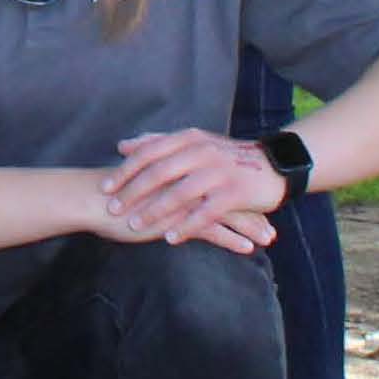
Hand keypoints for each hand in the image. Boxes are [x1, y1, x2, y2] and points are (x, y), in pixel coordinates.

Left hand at [101, 131, 280, 251]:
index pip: (148, 153)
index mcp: (188, 139)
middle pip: (159, 173)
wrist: (275, 165)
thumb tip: (122, 145)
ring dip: (154, 211)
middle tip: (112, 209)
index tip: (104, 188)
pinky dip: (186, 227)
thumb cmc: (225, 156)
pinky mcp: (235, 194)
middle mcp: (201, 152)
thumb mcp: (193, 142)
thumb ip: (158, 143)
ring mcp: (219, 173)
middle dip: (132, 192)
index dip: (124, 170)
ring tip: (134, 226)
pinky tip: (169, 239)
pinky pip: (205, 213)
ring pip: (179, 194)